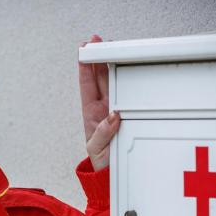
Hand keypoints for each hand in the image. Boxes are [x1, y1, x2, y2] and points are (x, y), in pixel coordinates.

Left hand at [78, 35, 119, 170]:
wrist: (113, 174)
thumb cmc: (102, 160)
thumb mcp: (96, 148)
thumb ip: (103, 133)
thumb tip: (114, 115)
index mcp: (91, 112)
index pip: (87, 84)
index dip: (84, 66)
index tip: (84, 49)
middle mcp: (105, 107)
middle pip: (102, 76)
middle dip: (100, 58)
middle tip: (100, 41)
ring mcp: (118, 108)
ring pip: (116, 80)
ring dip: (114, 64)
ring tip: (114, 47)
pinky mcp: (131, 113)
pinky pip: (131, 93)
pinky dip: (131, 80)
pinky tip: (131, 66)